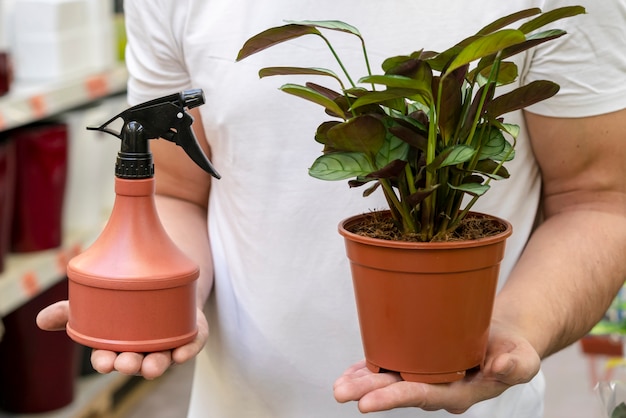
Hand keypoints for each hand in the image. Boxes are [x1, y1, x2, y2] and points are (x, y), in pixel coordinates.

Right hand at [36, 301, 207, 379]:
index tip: (103, 361)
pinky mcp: (190, 334)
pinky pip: (191, 344)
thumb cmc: (126, 303)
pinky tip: (181, 353)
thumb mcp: (97, 301)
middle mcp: (143, 348)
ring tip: (152, 366)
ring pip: (163, 358)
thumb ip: (70, 311)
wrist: (164, 284)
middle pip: (136, 361)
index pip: (109, 357)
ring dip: (157, 365)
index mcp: (118, 345)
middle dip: (130, 365)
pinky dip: (187, 350)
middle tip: (126, 362)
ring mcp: (168, 343)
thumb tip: (40, 320)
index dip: (105, 361)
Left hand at [333, 321, 539, 413]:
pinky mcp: (419, 360)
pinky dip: (370, 367)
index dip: (395, 399)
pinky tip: (351, 372)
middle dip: (368, 392)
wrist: (503, 337)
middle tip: (341, 392)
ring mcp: (426, 374)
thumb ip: (515, 365)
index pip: (423, 396)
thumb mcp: (523, 357)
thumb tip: (500, 367)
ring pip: (390, 379)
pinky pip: (391, 364)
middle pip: (399, 390)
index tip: (367, 404)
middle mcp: (437, 387)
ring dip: (363, 381)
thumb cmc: (513, 349)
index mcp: (459, 392)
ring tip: (339, 385)